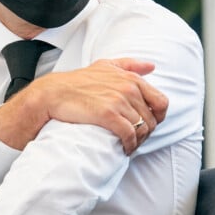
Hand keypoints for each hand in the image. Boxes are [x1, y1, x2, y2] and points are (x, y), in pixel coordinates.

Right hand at [0, 58, 167, 154]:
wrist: (52, 94)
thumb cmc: (77, 82)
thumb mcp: (104, 65)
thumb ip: (129, 65)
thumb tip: (152, 66)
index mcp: (130, 78)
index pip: (161, 102)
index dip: (157, 117)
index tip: (146, 124)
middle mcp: (128, 88)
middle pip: (152, 119)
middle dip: (146, 132)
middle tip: (135, 139)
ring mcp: (119, 101)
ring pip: (142, 129)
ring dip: (138, 141)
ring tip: (128, 145)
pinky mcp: (108, 115)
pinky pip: (130, 135)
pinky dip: (130, 146)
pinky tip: (124, 149)